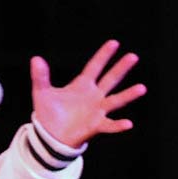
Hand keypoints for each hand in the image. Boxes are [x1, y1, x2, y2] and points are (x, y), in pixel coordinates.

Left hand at [30, 40, 144, 148]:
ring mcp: (97, 110)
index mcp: (82, 85)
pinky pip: (109, 125)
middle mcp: (94, 95)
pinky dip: (118, 125)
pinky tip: (128, 124)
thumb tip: (35, 59)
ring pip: (115, 100)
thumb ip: (40, 77)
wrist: (49, 135)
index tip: (114, 43)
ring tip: (141, 88)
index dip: (103, 56)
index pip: (95, 67)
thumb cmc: (49, 113)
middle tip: (133, 56)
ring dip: (128, 95)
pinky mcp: (96, 125)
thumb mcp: (42, 93)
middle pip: (110, 79)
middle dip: (121, 68)